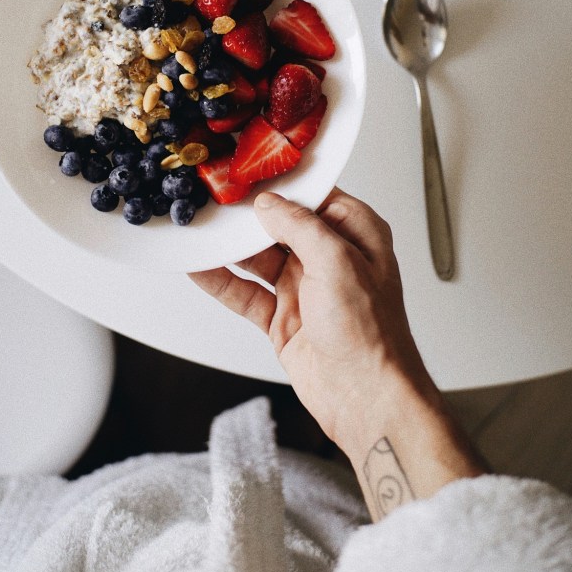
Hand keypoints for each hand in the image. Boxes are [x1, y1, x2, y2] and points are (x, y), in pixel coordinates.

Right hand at [189, 188, 431, 450]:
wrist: (366, 398)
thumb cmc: (372, 335)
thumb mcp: (338, 262)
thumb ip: (300, 226)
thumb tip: (270, 204)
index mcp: (355, 235)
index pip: (313, 197)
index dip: (280, 185)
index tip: (246, 173)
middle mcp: (331, 259)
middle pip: (279, 226)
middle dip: (246, 218)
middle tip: (212, 202)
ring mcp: (305, 289)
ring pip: (257, 259)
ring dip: (229, 249)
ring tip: (198, 231)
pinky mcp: (284, 318)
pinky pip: (246, 293)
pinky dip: (222, 282)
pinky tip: (200, 268)